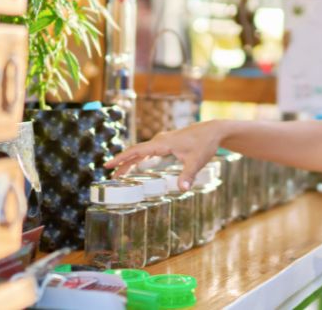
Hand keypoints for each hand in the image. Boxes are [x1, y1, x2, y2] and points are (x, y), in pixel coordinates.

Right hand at [103, 121, 222, 189]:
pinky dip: (141, 158)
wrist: (214, 131)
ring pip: (142, 152)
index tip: (108, 164)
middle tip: (111, 175)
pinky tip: (138, 165)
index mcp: (162, 143)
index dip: (121, 158)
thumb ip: (188, 175)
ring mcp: (163, 141)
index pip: (136, 151)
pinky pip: (149, 151)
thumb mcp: (197, 161)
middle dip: (122, 163)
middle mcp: (160, 141)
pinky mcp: (168, 143)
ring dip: (131, 162)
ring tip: (120, 173)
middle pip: (136, 152)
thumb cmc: (205, 143)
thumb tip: (182, 189)